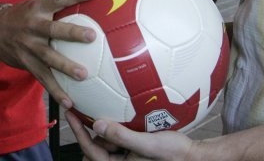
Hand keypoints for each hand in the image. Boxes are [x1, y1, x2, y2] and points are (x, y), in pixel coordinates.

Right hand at [0, 0, 97, 106]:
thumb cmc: (22, 13)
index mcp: (38, 7)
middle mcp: (33, 26)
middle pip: (54, 29)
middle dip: (72, 33)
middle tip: (92, 36)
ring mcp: (29, 46)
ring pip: (48, 57)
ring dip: (65, 66)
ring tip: (83, 75)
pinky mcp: (26, 63)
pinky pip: (43, 78)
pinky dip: (56, 91)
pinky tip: (70, 101)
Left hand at [66, 111, 194, 160]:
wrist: (192, 156)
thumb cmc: (174, 154)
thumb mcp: (147, 144)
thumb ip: (122, 136)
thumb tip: (97, 124)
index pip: (91, 150)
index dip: (78, 132)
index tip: (71, 113)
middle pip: (95, 148)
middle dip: (89, 132)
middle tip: (83, 108)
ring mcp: (127, 157)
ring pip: (106, 143)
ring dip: (104, 128)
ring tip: (102, 107)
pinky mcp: (134, 150)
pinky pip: (119, 138)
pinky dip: (116, 128)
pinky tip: (120, 113)